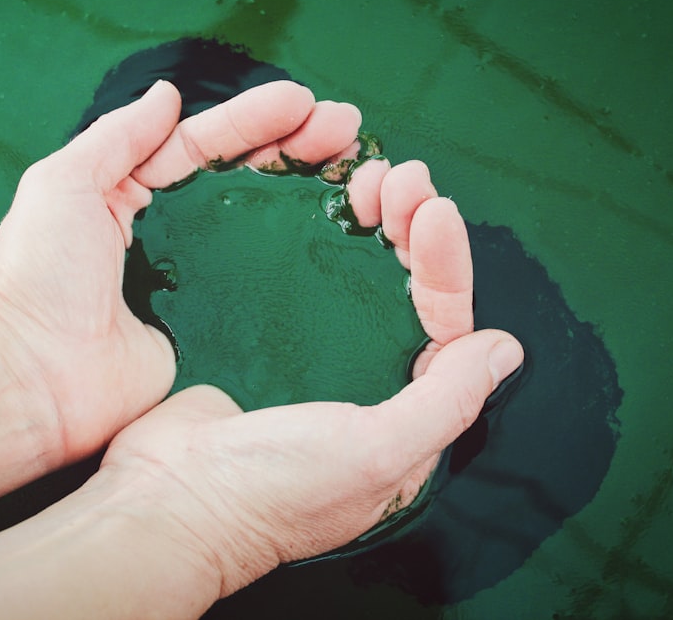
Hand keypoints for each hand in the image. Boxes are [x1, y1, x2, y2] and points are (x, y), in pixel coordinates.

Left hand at [0, 80, 361, 464]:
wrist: (33, 374)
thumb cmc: (39, 273)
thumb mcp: (65, 183)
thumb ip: (117, 136)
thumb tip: (166, 95)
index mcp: (126, 194)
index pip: (200, 146)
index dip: (252, 122)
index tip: (304, 103)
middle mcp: (164, 235)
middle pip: (240, 182)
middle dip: (293, 149)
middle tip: (348, 128)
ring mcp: (190, 285)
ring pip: (257, 231)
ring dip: (304, 197)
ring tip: (359, 170)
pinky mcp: (205, 331)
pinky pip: (256, 295)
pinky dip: (294, 267)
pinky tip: (335, 243)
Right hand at [96, 161, 522, 596]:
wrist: (168, 496)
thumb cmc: (275, 487)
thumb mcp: (376, 451)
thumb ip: (445, 400)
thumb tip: (505, 347)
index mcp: (403, 416)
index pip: (442, 325)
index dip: (443, 264)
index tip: (432, 210)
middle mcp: (364, 384)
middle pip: (400, 291)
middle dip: (406, 228)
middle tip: (397, 176)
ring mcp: (309, 359)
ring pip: (351, 276)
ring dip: (365, 224)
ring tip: (363, 177)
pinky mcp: (261, 341)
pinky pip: (298, 279)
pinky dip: (313, 238)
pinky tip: (315, 203)